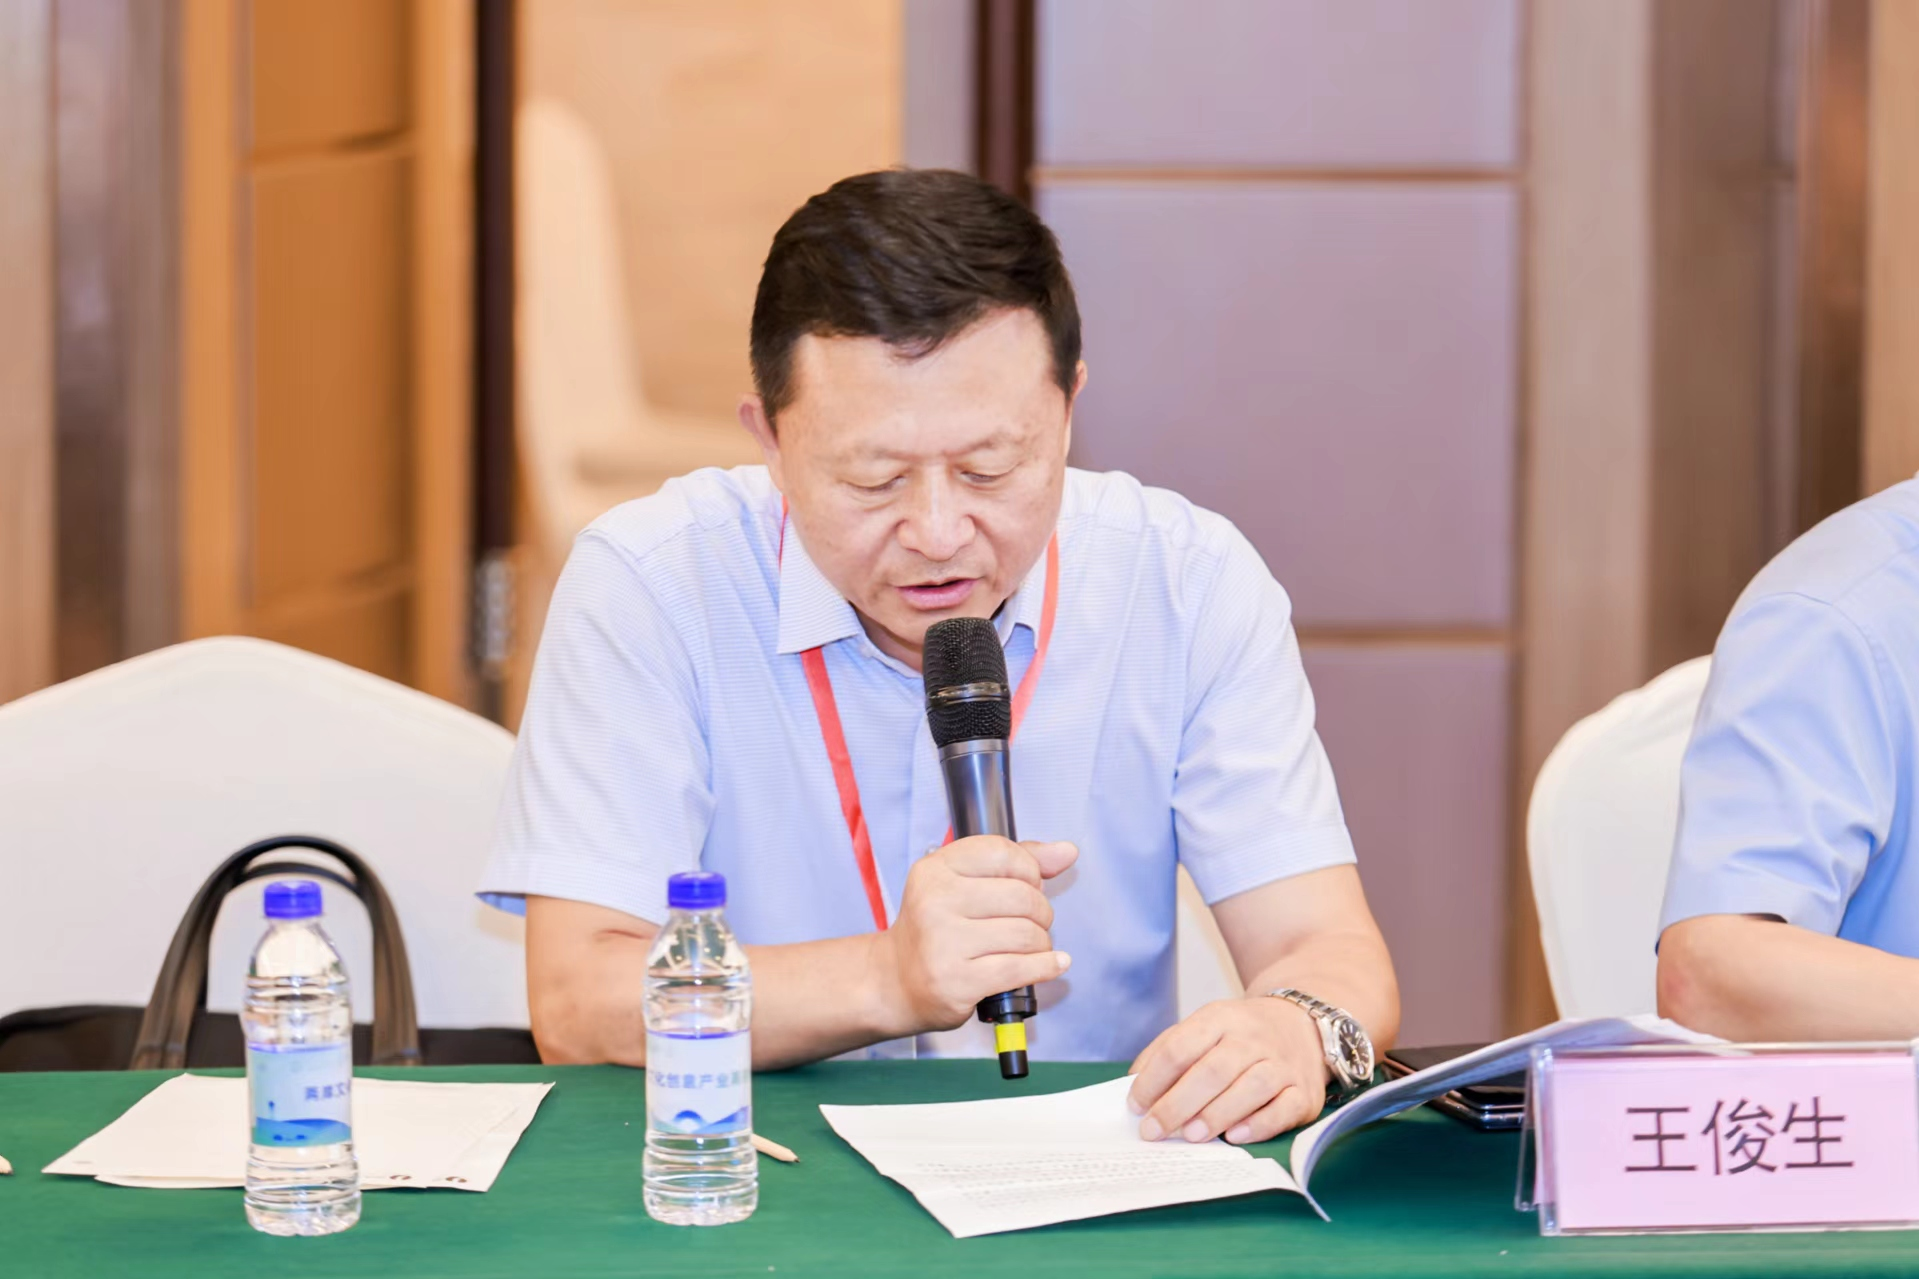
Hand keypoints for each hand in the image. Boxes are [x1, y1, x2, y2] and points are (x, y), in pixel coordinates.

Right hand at [875, 836, 1076, 1034]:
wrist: (896, 981)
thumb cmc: (937, 929)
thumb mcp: (963, 883)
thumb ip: (1016, 862)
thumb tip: (1067, 851)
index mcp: (935, 869)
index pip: (1003, 853)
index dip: (1029, 870)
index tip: (1028, 886)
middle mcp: (934, 902)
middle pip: (1021, 896)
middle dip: (1041, 912)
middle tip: (1032, 924)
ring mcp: (943, 943)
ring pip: (1025, 934)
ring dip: (1042, 943)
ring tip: (1032, 947)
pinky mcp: (956, 981)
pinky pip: (1020, 968)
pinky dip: (1046, 966)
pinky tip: (1053, 964)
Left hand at [1127, 996, 1329, 1144]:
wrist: (1303, 1025)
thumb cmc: (1241, 1036)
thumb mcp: (1203, 1027)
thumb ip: (1168, 1050)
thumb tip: (1135, 1084)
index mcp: (1220, 1019)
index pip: (1180, 1048)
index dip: (1154, 1080)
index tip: (1135, 1106)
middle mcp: (1252, 1039)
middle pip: (1212, 1071)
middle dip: (1178, 1104)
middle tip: (1153, 1130)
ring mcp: (1281, 1064)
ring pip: (1249, 1088)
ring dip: (1216, 1115)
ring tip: (1189, 1136)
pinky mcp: (1304, 1092)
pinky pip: (1282, 1109)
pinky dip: (1258, 1125)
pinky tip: (1234, 1137)